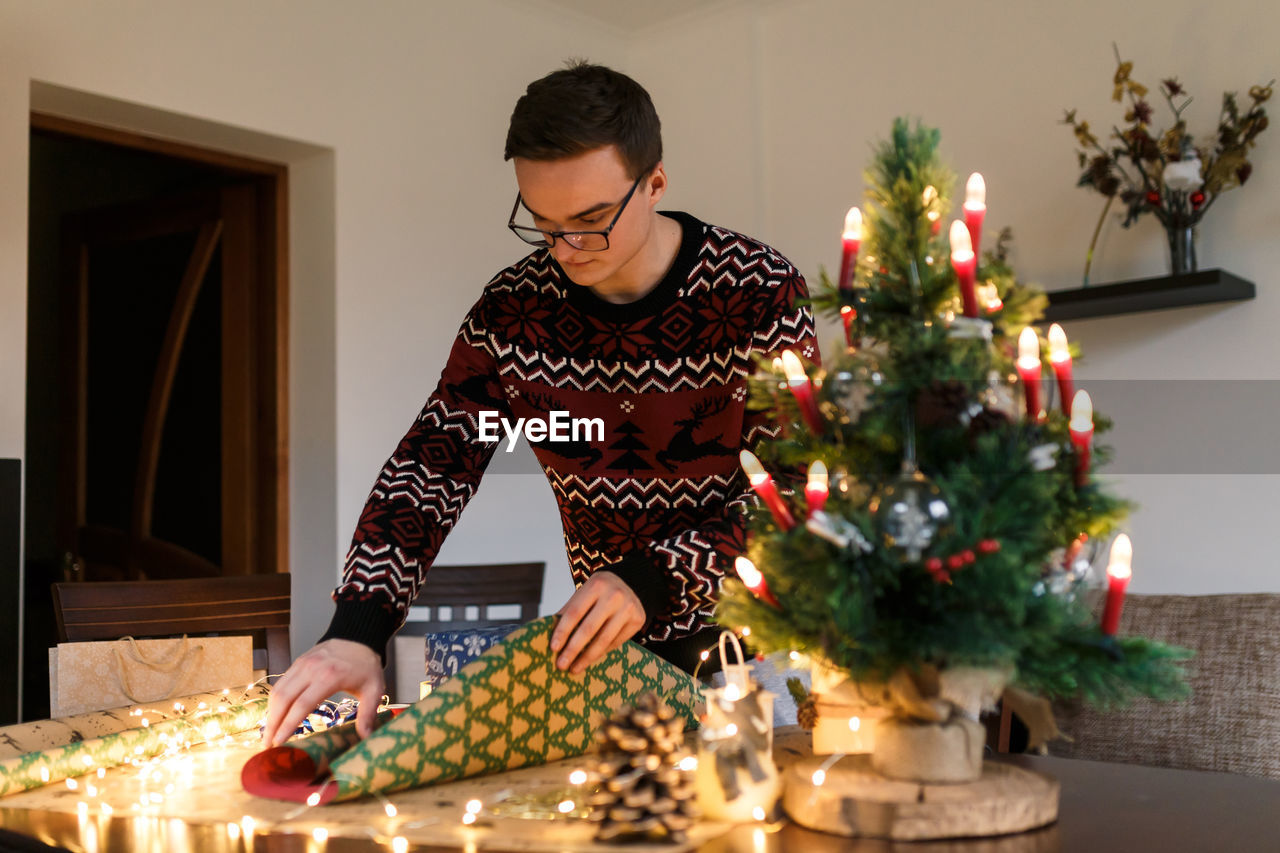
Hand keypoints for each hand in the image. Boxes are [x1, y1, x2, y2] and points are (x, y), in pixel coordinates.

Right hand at [261, 638, 384, 746]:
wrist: (359, 636)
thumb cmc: (367, 665)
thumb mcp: (374, 689)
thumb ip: (368, 714)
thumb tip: (367, 738)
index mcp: (329, 677)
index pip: (302, 705)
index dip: (288, 725)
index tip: (279, 743)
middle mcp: (311, 669)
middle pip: (283, 699)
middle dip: (273, 723)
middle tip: (268, 745)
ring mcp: (302, 664)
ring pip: (277, 691)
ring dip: (270, 713)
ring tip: (268, 734)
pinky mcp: (298, 662)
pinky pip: (281, 683)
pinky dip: (275, 701)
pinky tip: (275, 715)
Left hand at [551, 571, 645, 674]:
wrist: (631, 584)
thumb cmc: (599, 593)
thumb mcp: (584, 594)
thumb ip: (568, 612)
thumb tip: (546, 634)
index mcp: (596, 585)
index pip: (575, 612)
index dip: (563, 631)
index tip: (553, 648)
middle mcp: (614, 595)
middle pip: (589, 629)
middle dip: (573, 649)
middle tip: (561, 665)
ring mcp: (629, 608)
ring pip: (604, 640)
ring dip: (587, 658)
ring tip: (574, 669)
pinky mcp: (638, 620)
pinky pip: (615, 642)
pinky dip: (601, 653)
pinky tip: (590, 659)